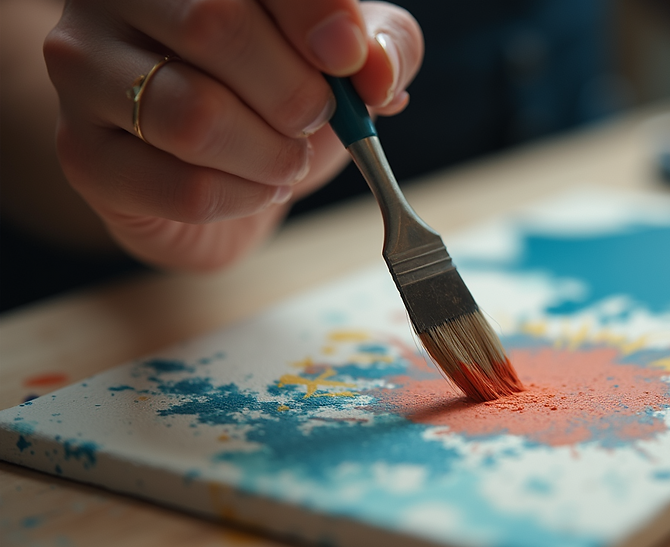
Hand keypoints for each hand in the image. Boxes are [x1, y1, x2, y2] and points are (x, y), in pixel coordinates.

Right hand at [44, 0, 422, 270]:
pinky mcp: (82, 153)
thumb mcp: (346, 58)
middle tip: (316, 119)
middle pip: (214, 26)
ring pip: (193, 115)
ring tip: (286, 160)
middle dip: (294, 92)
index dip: (314, 10)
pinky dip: (243, 199)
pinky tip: (251, 187)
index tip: (349, 56)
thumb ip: (380, 43)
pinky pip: (182, 188)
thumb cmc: (279, 95)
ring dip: (270, 154)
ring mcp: (84, 70)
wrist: (222, 174)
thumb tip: (373, 64)